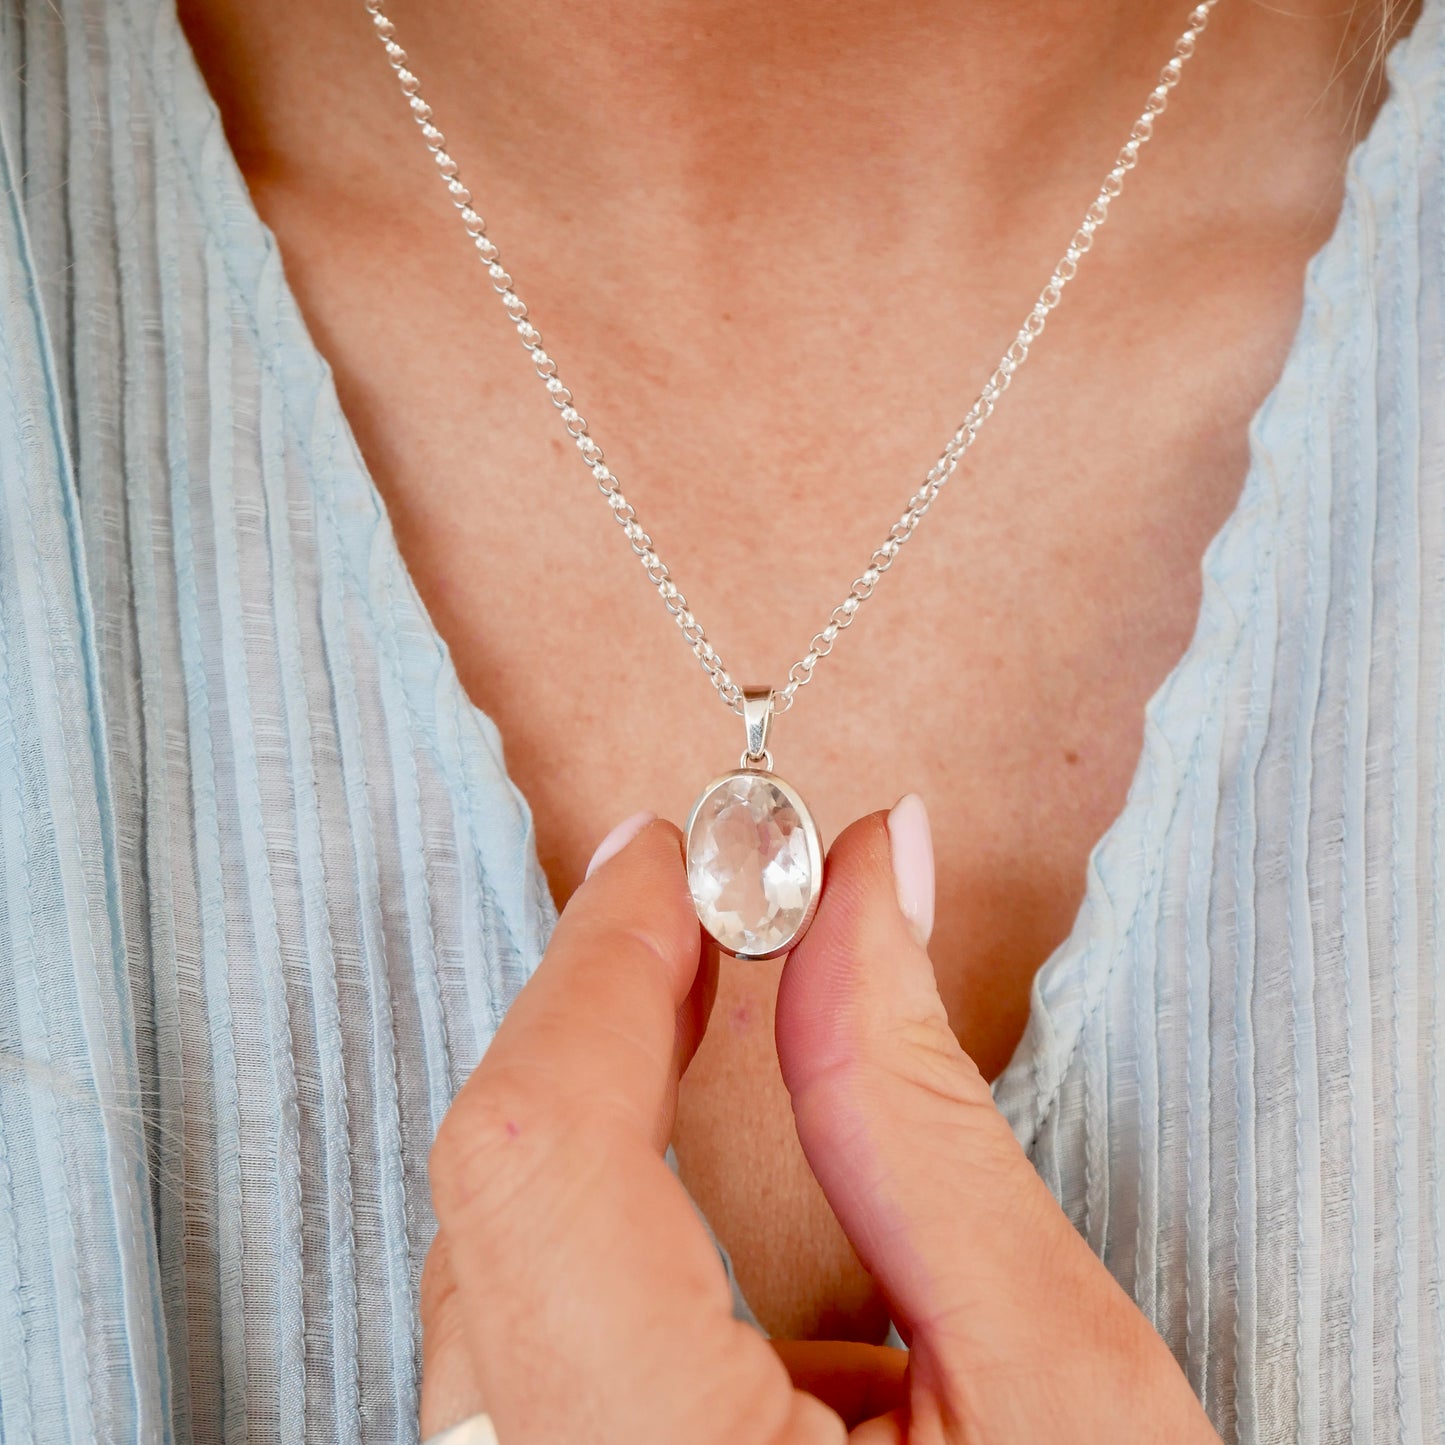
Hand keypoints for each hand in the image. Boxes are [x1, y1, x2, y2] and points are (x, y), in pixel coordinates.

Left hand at [420, 804, 1218, 1442]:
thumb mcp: (1063, 1385)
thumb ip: (918, 1112)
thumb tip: (869, 871)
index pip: (537, 1159)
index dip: (596, 966)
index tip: (671, 853)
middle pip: (491, 1208)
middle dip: (594, 1019)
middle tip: (689, 902)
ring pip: (490, 1280)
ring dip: (591, 1121)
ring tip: (693, 1005)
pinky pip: (522, 1359)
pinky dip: (601, 1235)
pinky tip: (714, 1218)